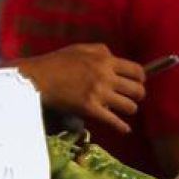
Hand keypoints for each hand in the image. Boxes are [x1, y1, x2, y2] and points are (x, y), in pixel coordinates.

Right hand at [17, 44, 145, 133]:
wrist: (38, 78)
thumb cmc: (57, 62)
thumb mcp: (81, 49)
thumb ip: (101, 51)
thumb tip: (115, 57)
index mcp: (105, 60)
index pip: (137, 71)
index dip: (141, 79)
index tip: (138, 82)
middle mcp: (106, 77)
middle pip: (138, 91)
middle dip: (138, 95)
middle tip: (132, 98)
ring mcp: (99, 94)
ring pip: (130, 107)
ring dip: (129, 109)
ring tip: (123, 109)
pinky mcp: (90, 109)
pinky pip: (114, 121)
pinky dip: (122, 127)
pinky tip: (125, 129)